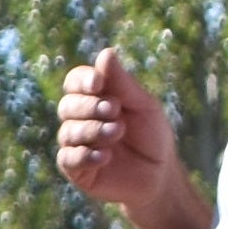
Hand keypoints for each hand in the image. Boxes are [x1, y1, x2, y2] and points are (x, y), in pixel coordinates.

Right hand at [55, 48, 177, 220]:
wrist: (160, 175)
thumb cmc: (153, 136)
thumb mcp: (143, 106)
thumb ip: (123, 83)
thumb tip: (105, 53)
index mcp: (94, 99)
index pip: (75, 82)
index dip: (82, 81)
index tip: (98, 83)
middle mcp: (80, 120)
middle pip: (67, 105)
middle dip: (90, 107)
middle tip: (115, 111)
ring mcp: (76, 145)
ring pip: (68, 132)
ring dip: (93, 130)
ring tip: (117, 132)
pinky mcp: (77, 171)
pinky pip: (68, 159)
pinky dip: (85, 155)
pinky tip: (105, 156)